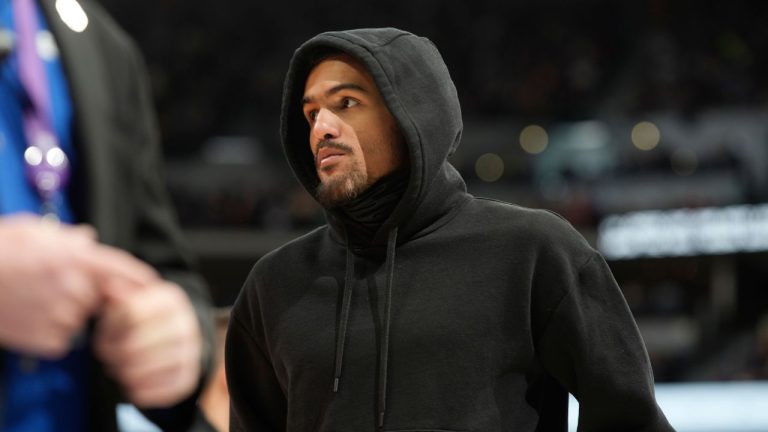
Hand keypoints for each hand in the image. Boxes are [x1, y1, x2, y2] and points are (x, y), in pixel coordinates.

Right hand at [0, 215, 157, 357]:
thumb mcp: (32, 232)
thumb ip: (66, 237)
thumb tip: (89, 239)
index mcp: (75, 257)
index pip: (121, 269)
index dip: (140, 277)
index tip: (153, 284)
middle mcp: (74, 286)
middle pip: (99, 296)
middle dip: (84, 292)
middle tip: (51, 285)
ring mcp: (62, 315)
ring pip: (79, 318)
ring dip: (65, 311)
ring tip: (33, 298)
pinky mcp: (49, 340)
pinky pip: (62, 338)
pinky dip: (50, 331)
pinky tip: (27, 316)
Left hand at [94, 280, 202, 407]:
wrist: (177, 334)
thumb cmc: (144, 317)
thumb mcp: (133, 297)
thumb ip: (118, 293)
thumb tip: (110, 289)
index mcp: (170, 299)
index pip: (131, 312)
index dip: (109, 326)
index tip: (104, 332)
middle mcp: (185, 323)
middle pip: (134, 344)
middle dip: (113, 353)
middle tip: (107, 354)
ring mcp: (191, 351)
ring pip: (143, 369)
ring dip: (124, 372)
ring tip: (119, 367)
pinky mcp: (189, 377)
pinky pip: (158, 390)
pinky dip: (139, 390)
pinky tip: (132, 382)